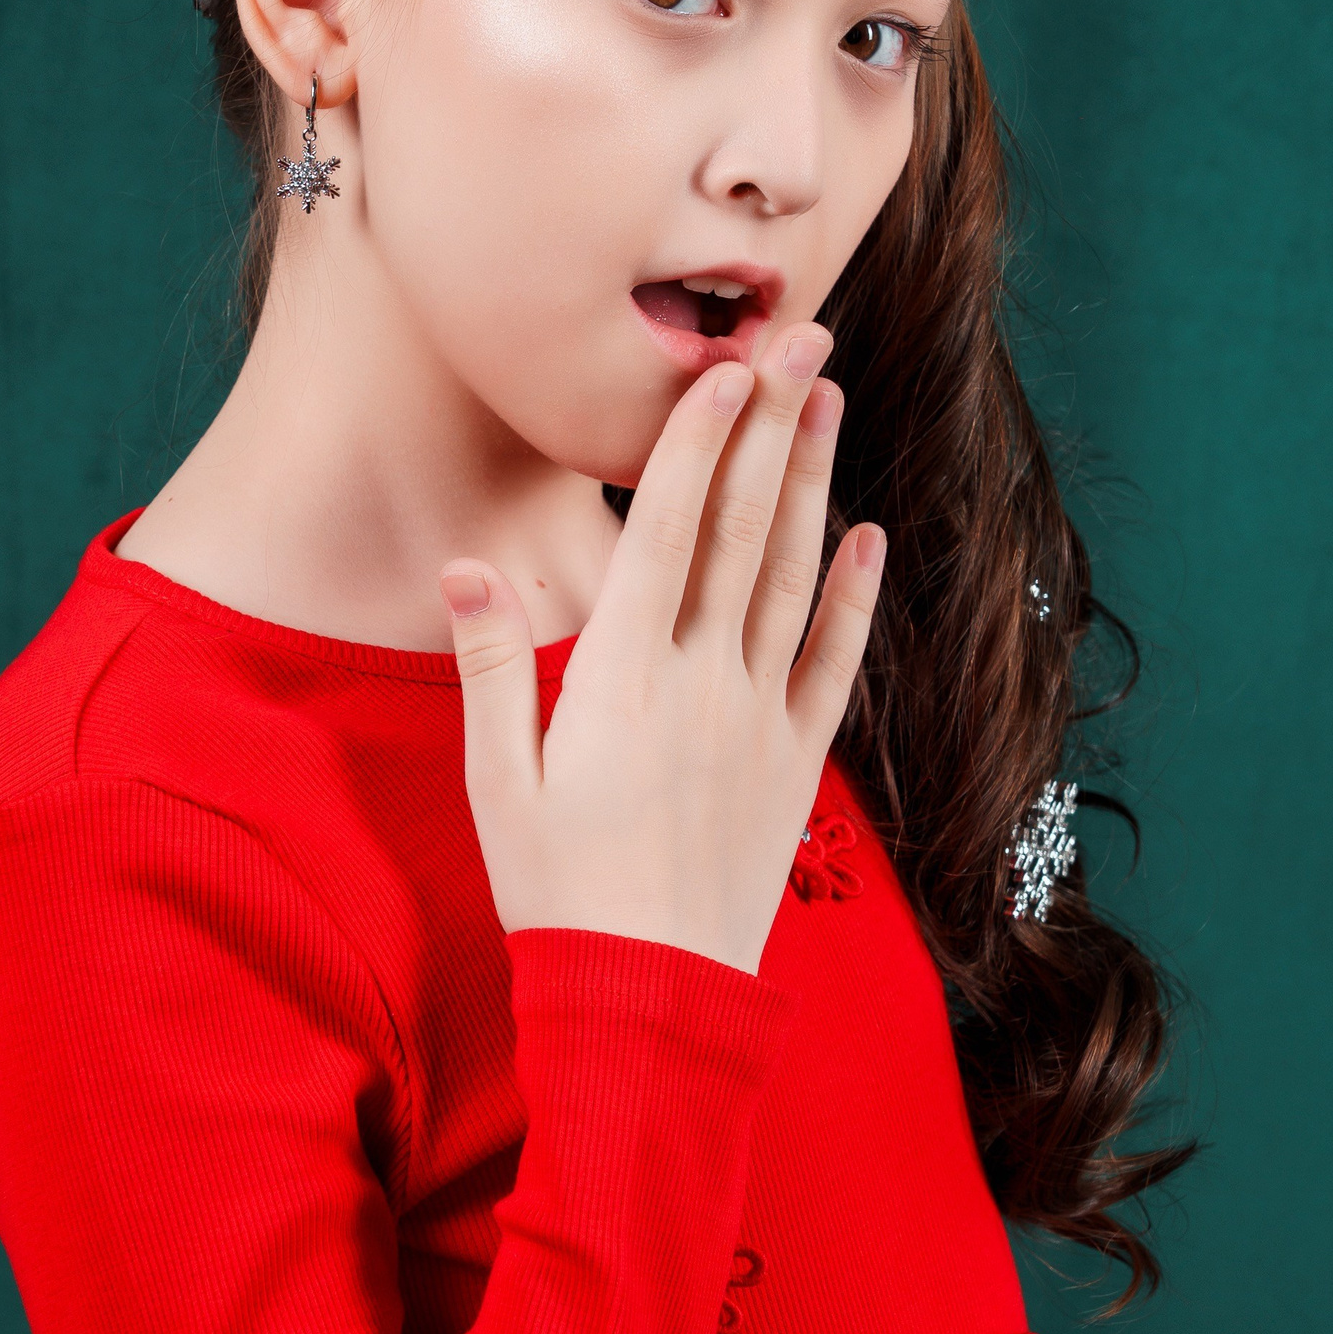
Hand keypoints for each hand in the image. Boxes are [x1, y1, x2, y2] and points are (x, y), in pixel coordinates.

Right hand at [439, 326, 887, 976]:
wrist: (646, 994)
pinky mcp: (795, 765)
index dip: (699, 437)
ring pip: (791, 576)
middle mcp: (701, 679)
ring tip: (830, 401)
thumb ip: (490, 660)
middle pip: (742, 528)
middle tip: (801, 339)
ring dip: (813, 483)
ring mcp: (758, 719)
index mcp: (620, 673)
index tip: (727, 362)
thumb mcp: (495, 778)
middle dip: (771, 425)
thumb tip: (466, 561)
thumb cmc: (554, 888)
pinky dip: (851, 596)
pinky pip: (833, 664)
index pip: (667, 527)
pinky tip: (866, 537)